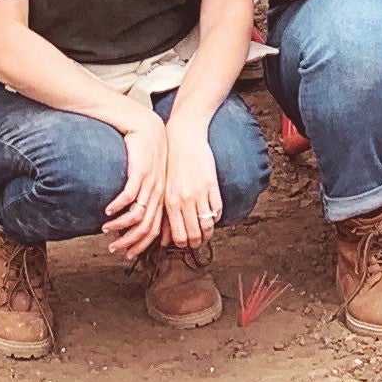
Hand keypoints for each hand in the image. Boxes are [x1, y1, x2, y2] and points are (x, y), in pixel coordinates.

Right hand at [100, 106, 169, 257]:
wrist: (147, 126)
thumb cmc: (145, 151)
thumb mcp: (150, 176)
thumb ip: (144, 194)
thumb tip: (133, 214)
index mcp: (161, 197)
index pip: (154, 229)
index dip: (141, 245)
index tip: (128, 254)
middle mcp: (158, 193)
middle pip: (146, 227)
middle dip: (130, 242)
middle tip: (114, 249)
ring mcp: (150, 183)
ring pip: (138, 215)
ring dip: (120, 226)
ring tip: (106, 230)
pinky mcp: (140, 171)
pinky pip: (130, 195)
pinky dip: (118, 206)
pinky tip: (107, 211)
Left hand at [156, 119, 224, 248]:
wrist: (183, 138)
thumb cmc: (171, 163)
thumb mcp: (164, 188)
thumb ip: (165, 213)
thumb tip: (165, 238)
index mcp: (170, 201)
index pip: (179, 235)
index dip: (185, 244)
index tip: (187, 244)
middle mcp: (184, 199)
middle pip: (194, 233)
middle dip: (197, 242)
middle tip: (198, 243)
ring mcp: (199, 192)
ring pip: (207, 224)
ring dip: (208, 234)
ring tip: (207, 234)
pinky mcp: (212, 184)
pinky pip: (217, 209)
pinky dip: (217, 217)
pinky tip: (214, 217)